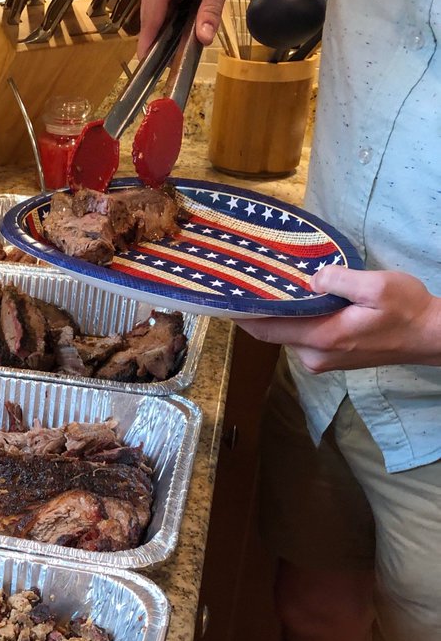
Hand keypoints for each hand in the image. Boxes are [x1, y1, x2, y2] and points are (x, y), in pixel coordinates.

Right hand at [135, 0, 257, 57]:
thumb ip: (211, 8)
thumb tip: (203, 39)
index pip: (151, 16)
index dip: (148, 42)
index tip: (145, 66)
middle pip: (149, 15)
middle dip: (155, 40)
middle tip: (161, 67)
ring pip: (154, 10)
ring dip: (161, 30)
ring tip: (167, 55)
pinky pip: (161, 2)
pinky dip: (167, 17)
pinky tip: (175, 32)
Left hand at [238, 266, 440, 370]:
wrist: (429, 337)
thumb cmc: (407, 311)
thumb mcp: (377, 286)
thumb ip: (340, 280)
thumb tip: (311, 279)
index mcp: (321, 338)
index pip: (267, 329)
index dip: (241, 316)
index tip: (221, 299)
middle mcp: (313, 356)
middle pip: (272, 332)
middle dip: (257, 310)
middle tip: (244, 281)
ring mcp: (320, 361)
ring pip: (287, 334)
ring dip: (277, 314)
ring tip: (267, 285)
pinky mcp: (328, 358)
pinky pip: (301, 337)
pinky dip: (293, 320)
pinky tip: (294, 300)